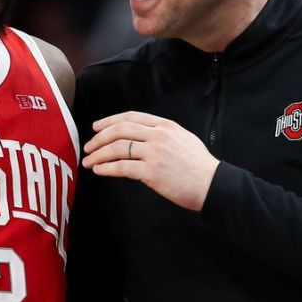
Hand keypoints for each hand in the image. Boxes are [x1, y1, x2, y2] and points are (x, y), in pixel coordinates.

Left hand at [81, 111, 219, 210]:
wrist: (213, 184)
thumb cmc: (199, 167)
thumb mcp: (183, 139)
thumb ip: (163, 135)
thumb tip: (142, 137)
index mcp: (165, 126)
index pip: (131, 117)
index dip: (110, 121)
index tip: (96, 127)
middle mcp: (158, 135)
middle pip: (119, 130)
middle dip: (99, 138)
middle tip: (88, 146)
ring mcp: (155, 153)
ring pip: (117, 148)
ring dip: (98, 154)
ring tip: (88, 161)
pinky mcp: (152, 172)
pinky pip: (122, 167)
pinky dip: (106, 168)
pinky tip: (99, 170)